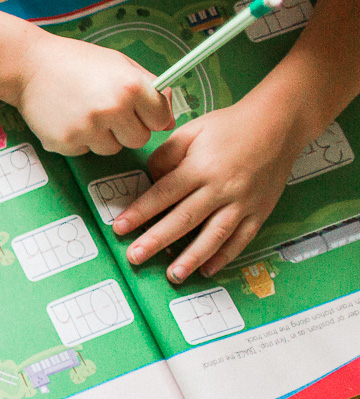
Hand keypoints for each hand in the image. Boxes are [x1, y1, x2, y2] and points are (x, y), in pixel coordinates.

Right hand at [11, 32, 175, 156]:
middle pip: (139, 140)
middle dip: (128, 130)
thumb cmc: (77, 62)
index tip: (138, 111)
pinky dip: (78, 139)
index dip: (151, 116)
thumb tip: (170, 119)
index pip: (162, 120)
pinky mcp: (65, 143)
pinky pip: (84, 151)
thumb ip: (150, 88)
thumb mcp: (120, 64)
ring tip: (84, 114)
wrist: (29, 65)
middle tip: (108, 113)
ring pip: (112, 149)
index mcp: (131, 86)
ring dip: (103, 137)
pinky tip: (67, 119)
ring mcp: (87, 129)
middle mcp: (112, 109)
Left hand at [112, 100, 298, 281]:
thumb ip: (166, 156)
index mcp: (200, 167)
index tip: (119, 228)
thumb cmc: (229, 126)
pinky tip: (208, 269)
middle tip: (135, 257)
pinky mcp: (260, 210)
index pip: (164, 194)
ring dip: (192, 257)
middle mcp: (222, 187)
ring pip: (215, 234)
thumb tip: (151, 180)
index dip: (140, 212)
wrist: (279, 123)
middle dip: (157, 240)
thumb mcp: (192, 131)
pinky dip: (226, 256)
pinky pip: (243, 238)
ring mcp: (243, 202)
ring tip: (173, 275)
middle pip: (185, 218)